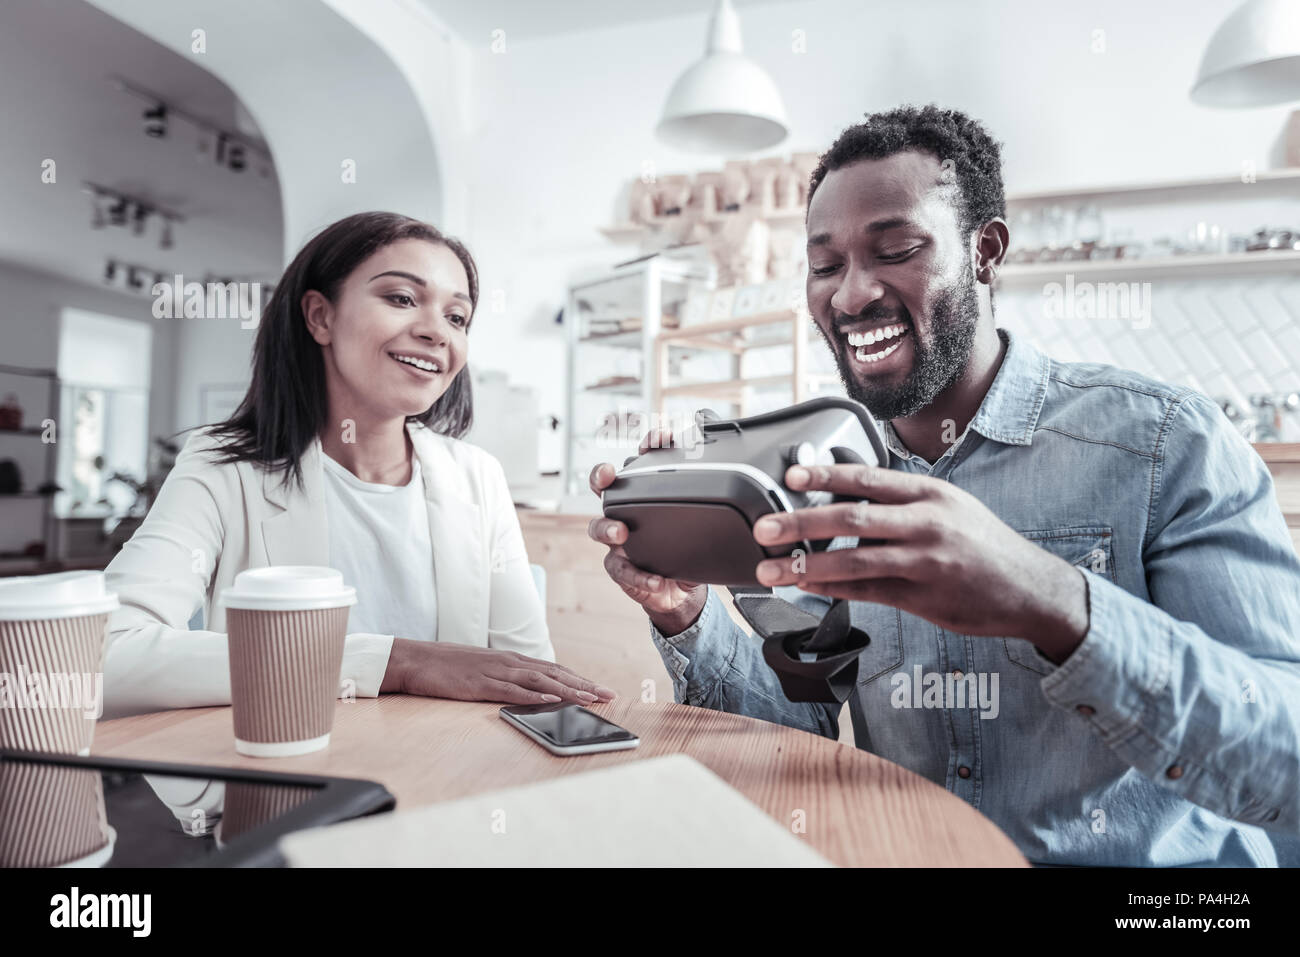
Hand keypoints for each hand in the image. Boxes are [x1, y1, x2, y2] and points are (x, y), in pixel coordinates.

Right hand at [382, 639, 615, 704]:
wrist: (415, 659)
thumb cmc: (447, 666)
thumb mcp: (482, 669)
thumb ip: (505, 678)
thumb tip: (528, 691)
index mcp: (510, 659)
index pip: (553, 669)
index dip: (579, 679)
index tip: (600, 689)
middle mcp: (509, 662)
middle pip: (555, 673)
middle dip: (584, 685)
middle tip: (609, 695)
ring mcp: (495, 672)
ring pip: (540, 681)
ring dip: (568, 689)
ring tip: (590, 699)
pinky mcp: (480, 684)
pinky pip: (512, 690)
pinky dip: (534, 695)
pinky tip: (551, 700)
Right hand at [588, 428, 708, 635]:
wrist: (681, 590)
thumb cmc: (686, 548)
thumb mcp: (701, 522)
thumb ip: (709, 495)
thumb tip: (735, 463)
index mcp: (644, 496)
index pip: (640, 462)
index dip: (645, 448)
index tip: (659, 439)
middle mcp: (625, 513)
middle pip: (602, 488)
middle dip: (600, 476)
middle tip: (608, 475)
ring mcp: (618, 542)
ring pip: (598, 528)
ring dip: (608, 527)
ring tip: (621, 532)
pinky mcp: (621, 569)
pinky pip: (622, 570)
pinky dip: (639, 575)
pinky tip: (655, 579)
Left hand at [749, 463, 1089, 661]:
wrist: (1030, 588)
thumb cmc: (981, 544)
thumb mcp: (947, 507)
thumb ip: (899, 502)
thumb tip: (841, 498)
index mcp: (929, 493)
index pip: (867, 478)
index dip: (824, 476)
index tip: (789, 476)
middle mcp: (926, 522)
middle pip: (851, 518)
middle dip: (800, 523)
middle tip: (764, 527)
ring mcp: (925, 562)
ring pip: (854, 562)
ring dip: (805, 567)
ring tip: (771, 570)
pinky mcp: (923, 598)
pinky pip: (868, 592)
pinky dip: (833, 590)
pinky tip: (806, 588)